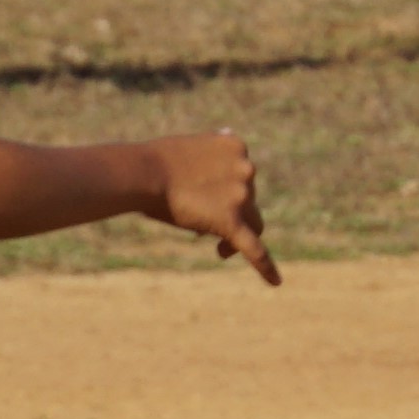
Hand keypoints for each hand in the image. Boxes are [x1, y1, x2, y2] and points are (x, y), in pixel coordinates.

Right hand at [153, 131, 278, 286]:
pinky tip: (276, 283)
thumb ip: (213, 146)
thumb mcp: (190, 144)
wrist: (143, 173)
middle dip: (230, 211)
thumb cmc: (157, 161)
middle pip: (248, 199)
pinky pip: (255, 250)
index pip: (242, 173)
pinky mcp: (232, 222)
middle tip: (202, 222)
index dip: (228, 189)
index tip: (208, 197)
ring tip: (218, 247)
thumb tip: (229, 135)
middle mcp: (246, 168)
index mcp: (236, 146)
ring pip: (253, 222)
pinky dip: (266, 267)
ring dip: (236, 232)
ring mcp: (242, 195)